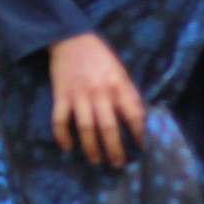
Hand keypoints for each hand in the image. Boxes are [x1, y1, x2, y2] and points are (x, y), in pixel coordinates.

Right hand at [49, 33, 146, 166]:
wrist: (71, 39)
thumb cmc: (100, 57)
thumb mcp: (121, 71)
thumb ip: (128, 94)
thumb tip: (139, 119)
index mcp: (118, 85)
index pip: (133, 114)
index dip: (140, 133)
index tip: (143, 148)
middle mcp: (100, 92)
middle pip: (108, 128)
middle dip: (114, 149)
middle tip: (118, 164)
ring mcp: (79, 95)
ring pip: (86, 128)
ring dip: (91, 148)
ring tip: (97, 160)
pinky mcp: (61, 96)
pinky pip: (60, 120)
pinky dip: (63, 135)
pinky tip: (68, 146)